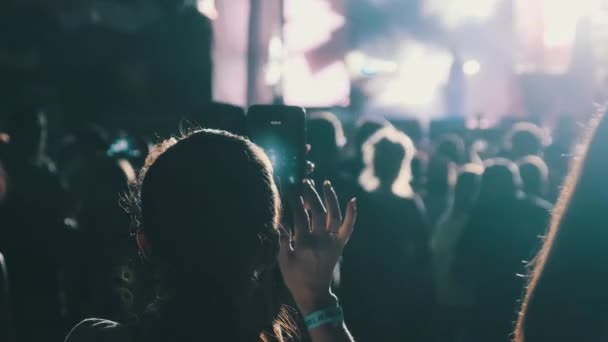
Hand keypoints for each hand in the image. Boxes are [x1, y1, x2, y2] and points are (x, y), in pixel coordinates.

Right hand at [278, 179, 356, 314]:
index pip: (299, 215)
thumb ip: (282, 239)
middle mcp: (321, 241)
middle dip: (311, 193)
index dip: (293, 198)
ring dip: (330, 197)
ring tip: (325, 182)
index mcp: (304, 244)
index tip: (289, 185)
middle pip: (318, 211)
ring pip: (334, 215)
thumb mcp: (283, 260)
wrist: (314, 293)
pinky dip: (352, 214)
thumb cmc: (295, 277)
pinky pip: (348, 227)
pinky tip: (353, 199)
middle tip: (304, 181)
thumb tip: (279, 219)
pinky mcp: (341, 245)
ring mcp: (333, 242)